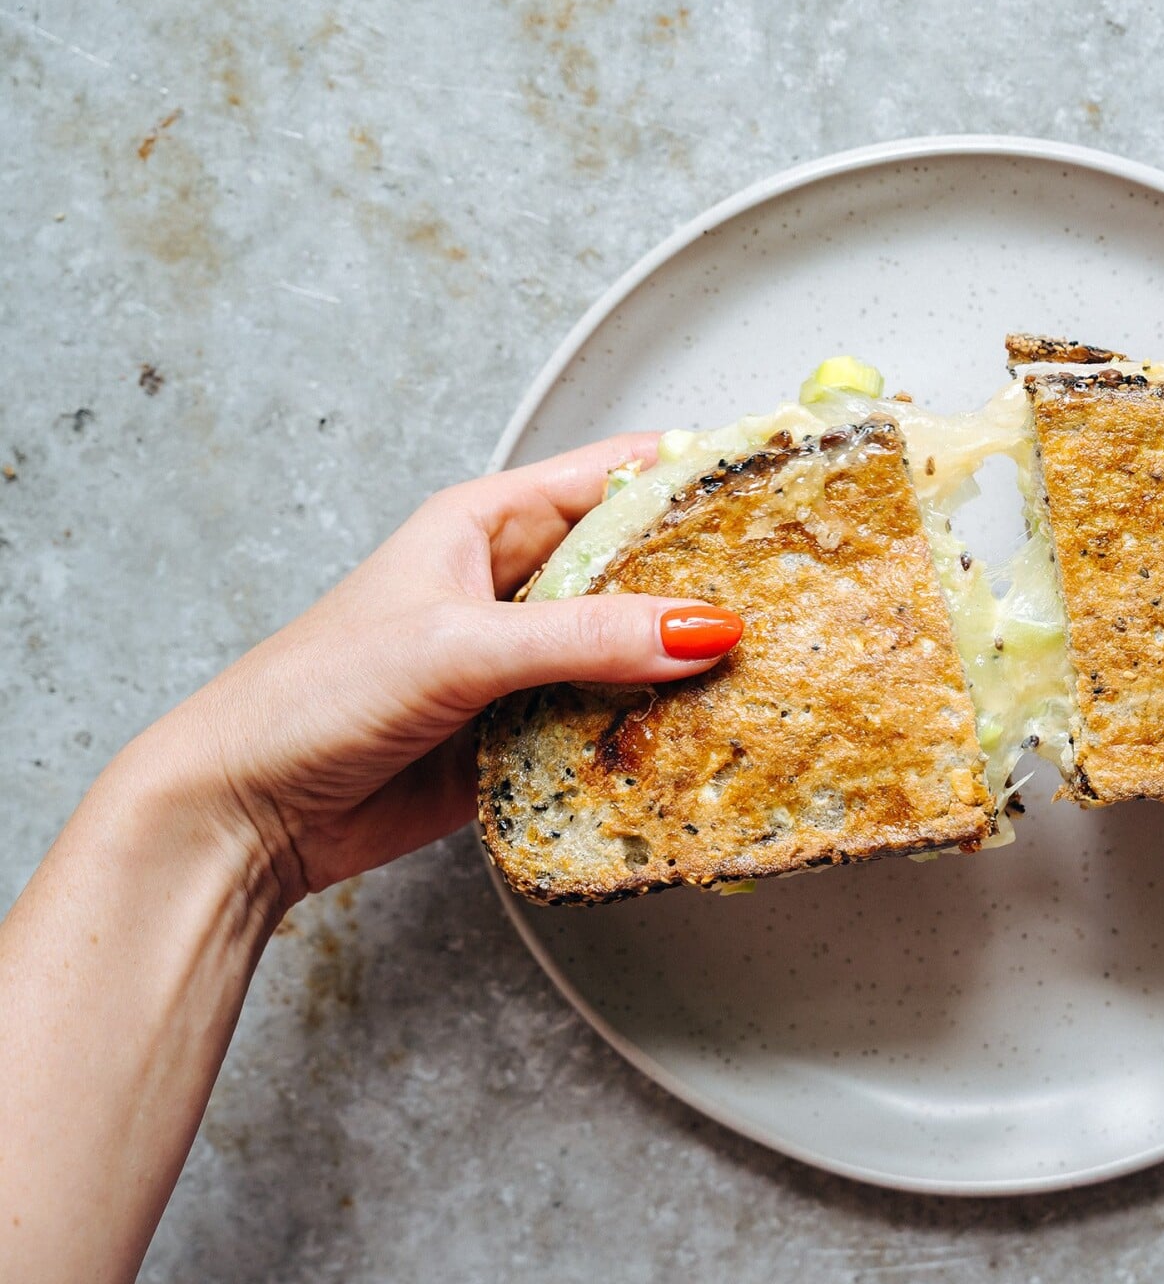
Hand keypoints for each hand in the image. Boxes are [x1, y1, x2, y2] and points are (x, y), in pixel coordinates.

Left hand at [126, 435, 743, 911]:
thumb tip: (706, 628)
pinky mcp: (524, 733)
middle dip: (710, 576)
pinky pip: (609, 720)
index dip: (697, 471)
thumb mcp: (460, 648)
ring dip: (687, 664)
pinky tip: (704, 739)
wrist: (247, 812)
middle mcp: (513, 585)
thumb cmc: (315, 696)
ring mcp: (523, 662)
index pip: (617, 474)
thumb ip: (587, 637)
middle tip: (796, 592)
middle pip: (640, 565)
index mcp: (488, 523)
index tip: (780, 479)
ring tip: (773, 669)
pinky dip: (653, 730)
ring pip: (632, 648)